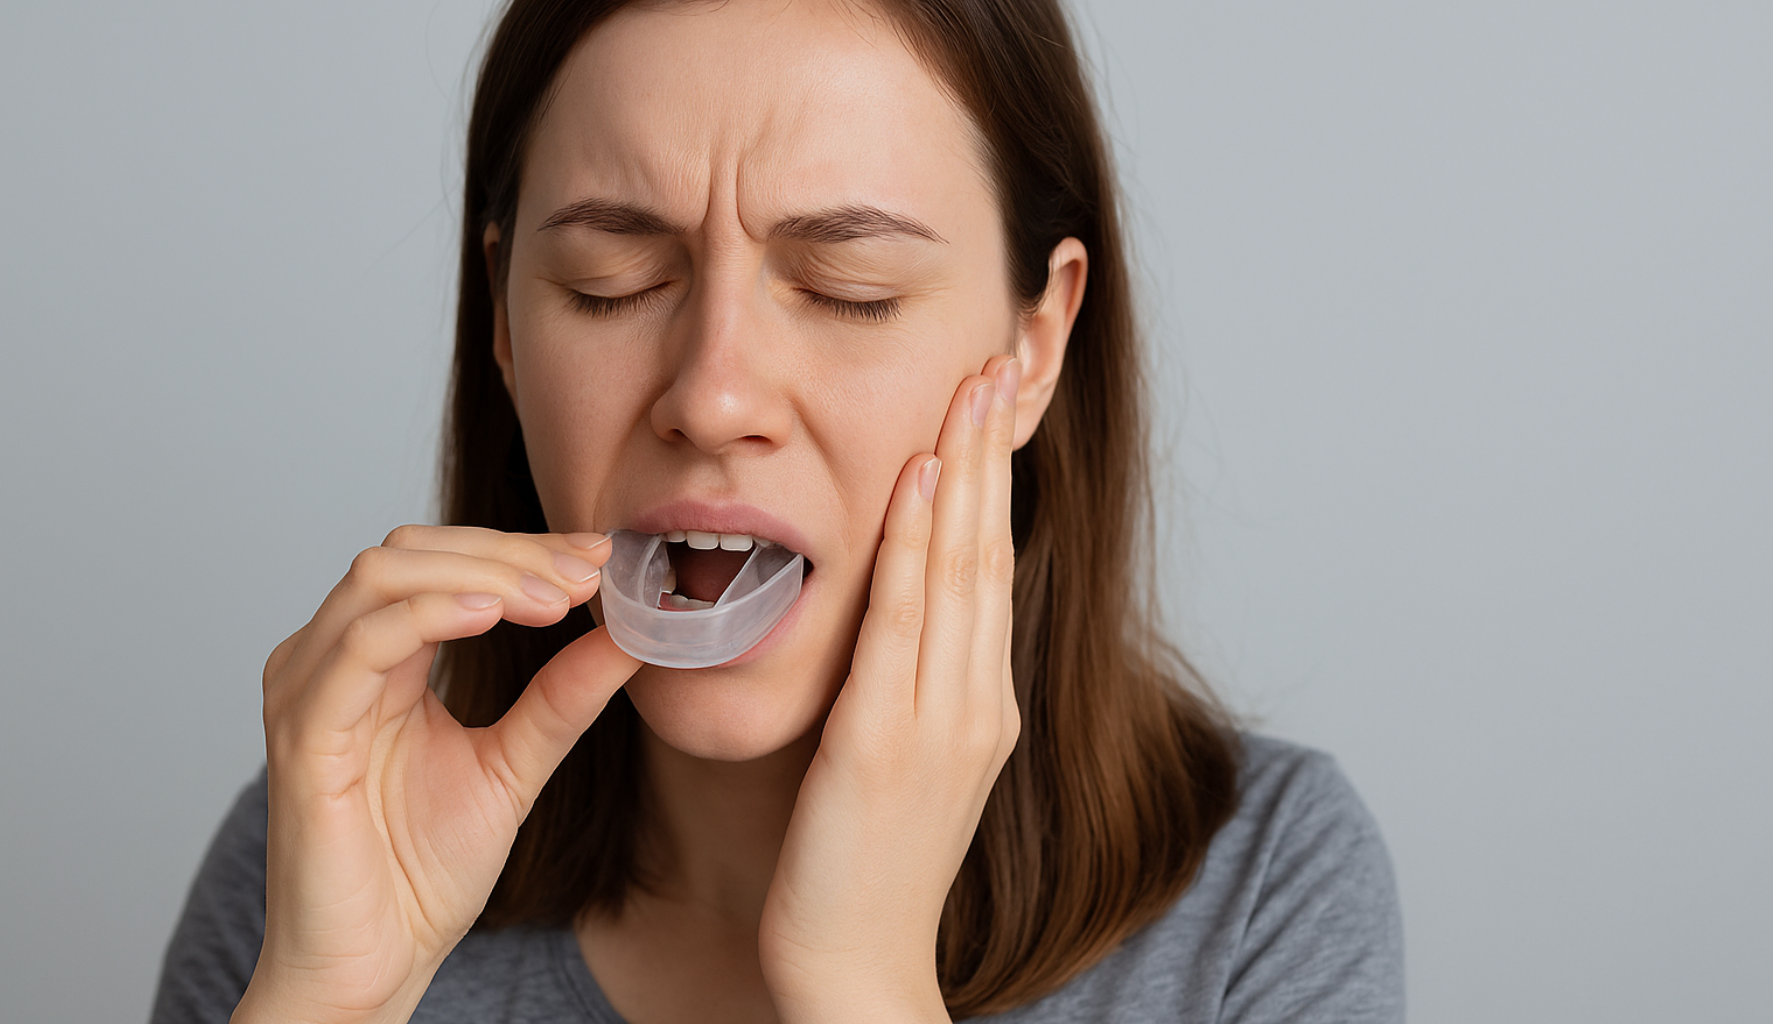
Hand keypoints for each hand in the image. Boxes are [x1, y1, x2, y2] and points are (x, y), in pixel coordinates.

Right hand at [237, 527, 641, 1023]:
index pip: (439, 562)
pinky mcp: (304, 734)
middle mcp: (329, 660)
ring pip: (383, 577)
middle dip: (507, 553)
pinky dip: (429, 614)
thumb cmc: (419, 874)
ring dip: (481, 575)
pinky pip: (360, 645)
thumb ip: (561, 697)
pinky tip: (492, 615)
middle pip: (409, 551)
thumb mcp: (514, 765)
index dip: (520, 550)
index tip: (599, 558)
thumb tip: (627, 634)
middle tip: (586, 574)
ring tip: (556, 598)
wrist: (375, 964)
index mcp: (373, 660)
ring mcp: (308, 690)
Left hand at [759, 355, 1022, 1022]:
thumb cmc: (869, 864)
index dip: (996, 478)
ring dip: (964, 469)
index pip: (994, 566)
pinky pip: (903, 622)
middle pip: (990, 549)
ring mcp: (942, 720)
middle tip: (999, 358)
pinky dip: (914, 543)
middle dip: (995, 449)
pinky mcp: (886, 741)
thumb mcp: (909, 761)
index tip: (995, 400)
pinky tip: (916, 480)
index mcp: (983, 703)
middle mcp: (977, 701)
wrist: (858, 966)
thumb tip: (905, 611)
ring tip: (971, 386)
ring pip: (958, 568)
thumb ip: (916, 683)